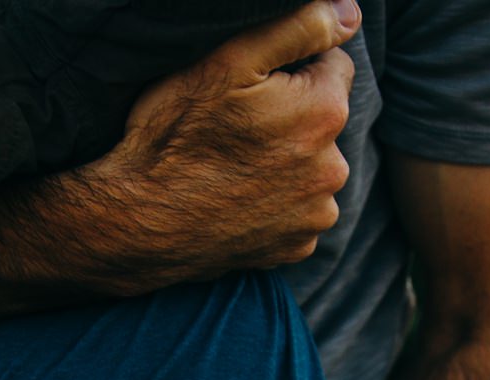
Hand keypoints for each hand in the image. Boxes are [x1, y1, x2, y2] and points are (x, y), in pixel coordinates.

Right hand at [81, 0, 360, 289]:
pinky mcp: (296, 248)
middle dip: (292, 117)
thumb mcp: (230, 61)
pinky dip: (277, 204)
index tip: (251, 88)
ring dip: (287, 163)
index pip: (334, 66)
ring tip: (234, 166)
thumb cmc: (174, 136)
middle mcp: (332, 168)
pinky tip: (239, 198)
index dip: (290, 70)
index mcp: (324, 112)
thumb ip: (299, 28)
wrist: (138, 222)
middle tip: (235, 128)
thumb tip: (351, 13)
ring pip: (312, 168)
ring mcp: (315, 214)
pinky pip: (298, 212)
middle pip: (323, 121)